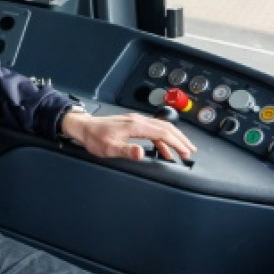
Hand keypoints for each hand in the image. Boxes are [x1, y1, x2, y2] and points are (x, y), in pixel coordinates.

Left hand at [62, 109, 194, 162]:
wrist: (83, 127)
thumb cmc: (94, 137)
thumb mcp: (109, 148)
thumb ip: (126, 151)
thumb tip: (141, 153)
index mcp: (135, 125)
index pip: (163, 133)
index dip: (177, 143)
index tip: (185, 152)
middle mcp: (138, 120)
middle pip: (166, 128)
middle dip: (180, 140)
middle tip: (190, 151)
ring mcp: (136, 120)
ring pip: (161, 127)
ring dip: (173, 138)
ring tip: (181, 150)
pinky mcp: (132, 123)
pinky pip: (153, 129)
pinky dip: (162, 138)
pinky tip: (162, 148)